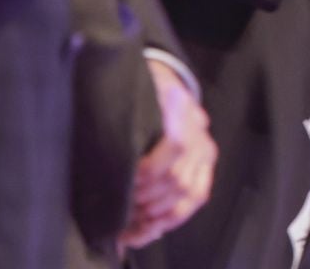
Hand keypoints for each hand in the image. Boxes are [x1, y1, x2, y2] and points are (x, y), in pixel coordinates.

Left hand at [121, 59, 216, 248]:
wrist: (162, 82)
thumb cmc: (139, 92)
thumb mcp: (129, 94)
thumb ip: (122, 109)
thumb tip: (103, 124)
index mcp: (181, 108)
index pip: (176, 145)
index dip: (149, 169)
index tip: (127, 179)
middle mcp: (199, 129)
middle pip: (178, 176)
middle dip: (147, 197)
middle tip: (122, 208)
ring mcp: (206, 147)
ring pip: (190, 191)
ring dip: (158, 212)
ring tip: (133, 221)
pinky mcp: (207, 164)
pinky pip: (198, 196)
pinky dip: (176, 216)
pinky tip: (153, 227)